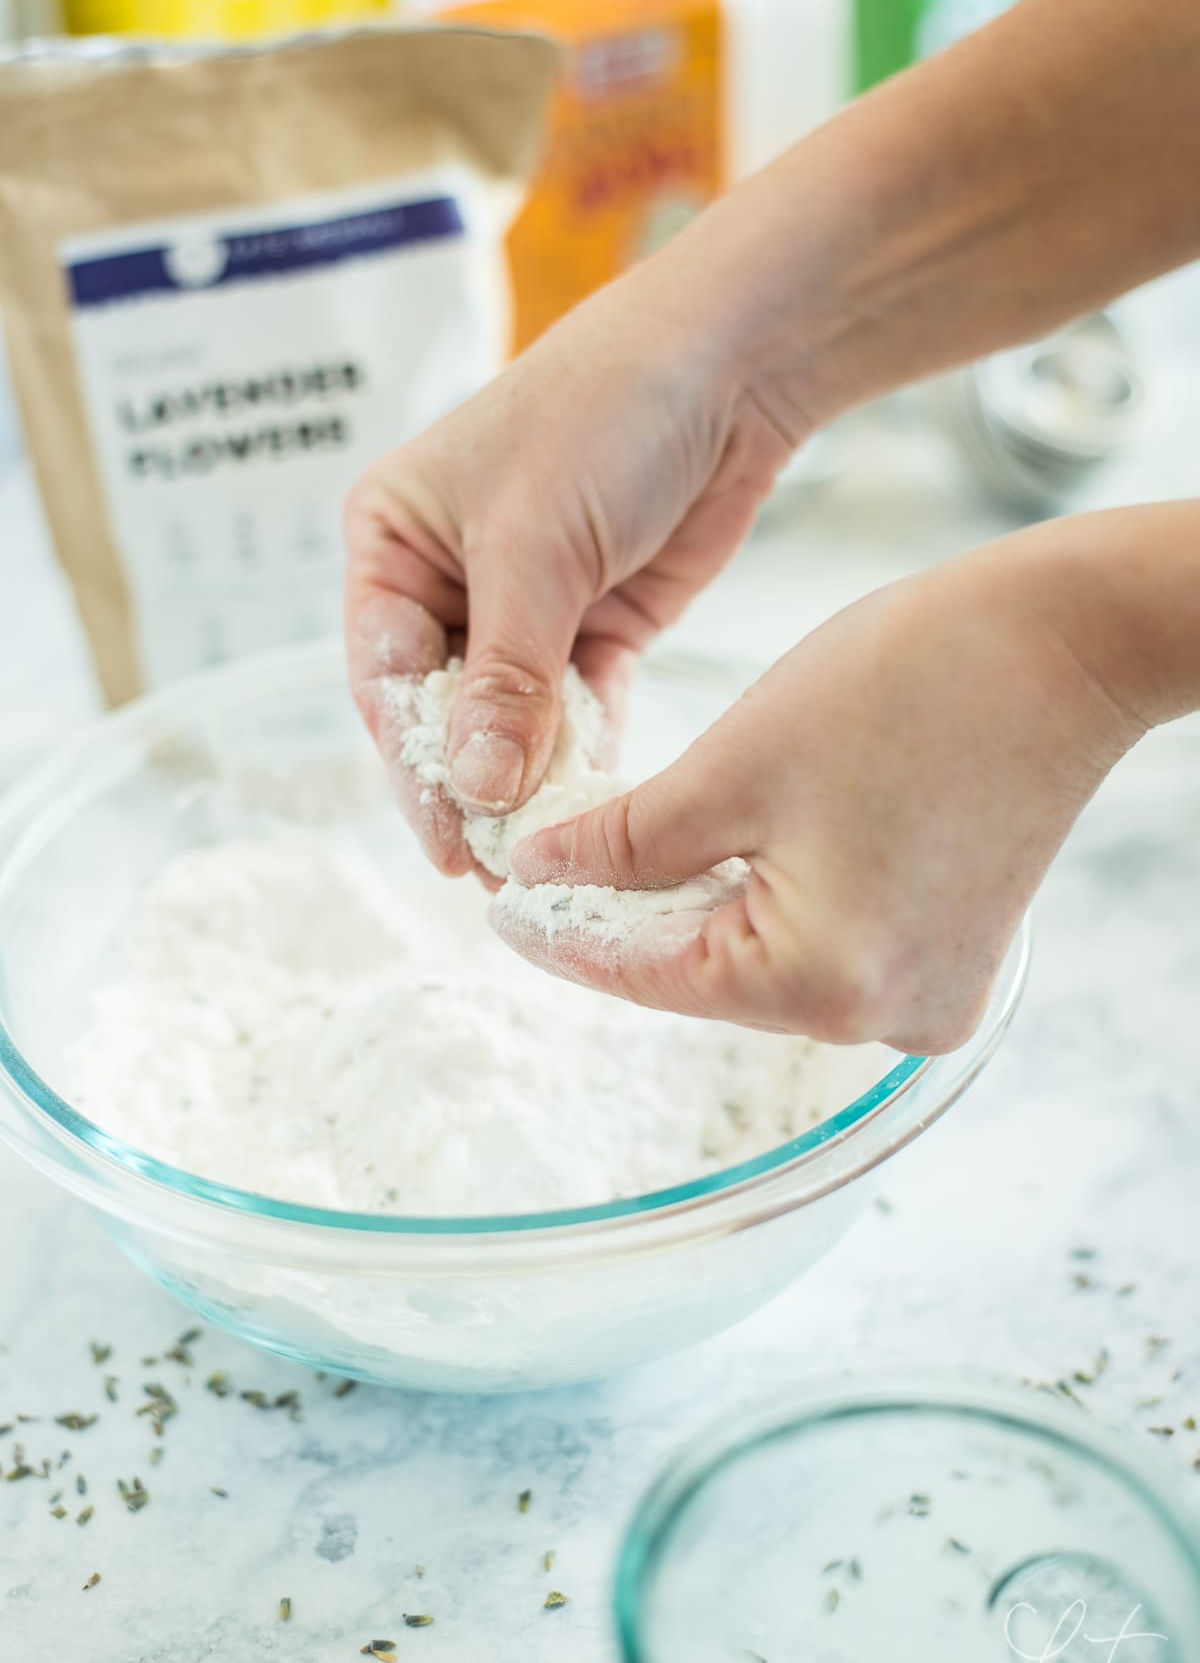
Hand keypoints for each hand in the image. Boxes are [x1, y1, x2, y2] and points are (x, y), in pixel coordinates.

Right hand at [343, 254, 803, 877]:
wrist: (729, 363)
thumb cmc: (604, 418)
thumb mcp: (534, 549)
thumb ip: (504, 678)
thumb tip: (474, 789)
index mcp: (393, 540)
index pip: (386, 675)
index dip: (413, 766)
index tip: (446, 841)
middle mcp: (447, 577)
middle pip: (444, 711)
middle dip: (469, 789)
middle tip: (493, 869)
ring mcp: (524, 606)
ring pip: (511, 721)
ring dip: (528, 786)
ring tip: (544, 863)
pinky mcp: (595, 626)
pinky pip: (576, 712)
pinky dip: (582, 760)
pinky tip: (593, 817)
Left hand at [493, 526, 1148, 1053]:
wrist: (1065, 644)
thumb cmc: (910, 685)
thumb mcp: (733, 767)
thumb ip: (623, 843)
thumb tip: (543, 876)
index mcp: (822, 984)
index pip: (651, 976)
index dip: (565, 937)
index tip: (502, 912)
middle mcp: (882, 1019)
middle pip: (710, 976)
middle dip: (629, 919)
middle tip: (549, 875)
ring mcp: (927, 994)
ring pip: (765, 959)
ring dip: (696, 907)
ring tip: (620, 858)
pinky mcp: (950, 955)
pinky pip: (825, 943)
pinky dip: (768, 901)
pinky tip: (722, 852)